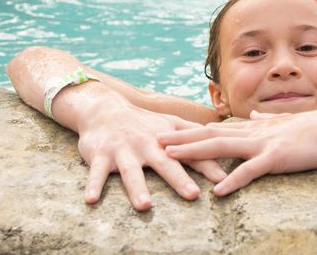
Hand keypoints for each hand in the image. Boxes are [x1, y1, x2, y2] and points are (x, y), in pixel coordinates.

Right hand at [77, 101, 226, 210]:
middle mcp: (147, 145)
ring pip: (131, 172)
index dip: (208, 166)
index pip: (190, 154)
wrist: (105, 110)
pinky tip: (91, 200)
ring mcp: (124, 151)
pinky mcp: (101, 156)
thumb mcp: (170, 123)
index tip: (223, 180)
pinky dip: (93, 185)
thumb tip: (224, 138)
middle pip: (165, 163)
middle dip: (178, 179)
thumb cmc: (144, 123)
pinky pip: (97, 173)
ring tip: (145, 205)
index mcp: (166, 140)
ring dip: (137, 188)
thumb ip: (194, 133)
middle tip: (192, 195)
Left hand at [157, 109, 316, 196]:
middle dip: (181, 139)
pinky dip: (233, 180)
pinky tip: (217, 191)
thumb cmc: (310, 127)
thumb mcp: (281, 121)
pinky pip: (251, 170)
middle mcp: (251, 133)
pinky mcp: (276, 157)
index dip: (189, 131)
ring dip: (194, 152)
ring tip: (170, 157)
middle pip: (209, 134)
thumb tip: (251, 115)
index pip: (214, 128)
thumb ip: (263, 120)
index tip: (169, 131)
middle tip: (155, 140)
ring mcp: (262, 144)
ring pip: (221, 147)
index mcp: (252, 128)